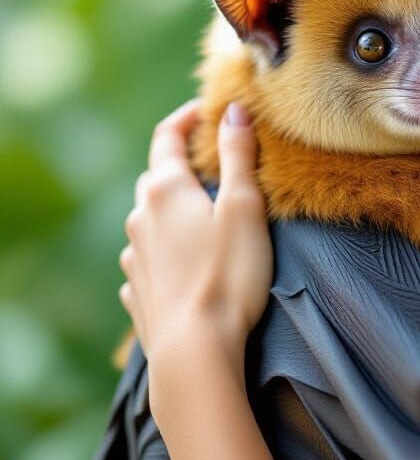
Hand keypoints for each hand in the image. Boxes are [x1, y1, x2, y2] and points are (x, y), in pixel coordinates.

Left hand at [117, 99, 272, 373]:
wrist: (195, 350)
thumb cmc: (228, 274)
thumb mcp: (244, 207)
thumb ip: (238, 156)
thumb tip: (233, 110)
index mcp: (166, 190)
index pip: (168, 137)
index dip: (187, 118)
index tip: (208, 111)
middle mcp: (140, 217)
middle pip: (157, 177)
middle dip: (183, 166)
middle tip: (215, 164)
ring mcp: (134, 256)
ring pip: (151, 219)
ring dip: (174, 211)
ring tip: (206, 219)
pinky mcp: (138, 290)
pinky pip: (148, 257)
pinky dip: (166, 248)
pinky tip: (185, 262)